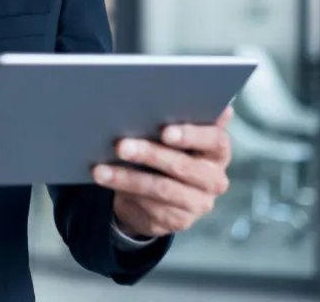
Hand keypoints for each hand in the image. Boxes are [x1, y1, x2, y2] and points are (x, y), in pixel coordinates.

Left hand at [94, 107, 233, 238]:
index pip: (216, 140)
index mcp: (218, 151)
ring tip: (101, 169)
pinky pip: (150, 206)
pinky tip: (106, 181)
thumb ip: (180, 116)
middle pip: (183, 166)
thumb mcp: (174, 134)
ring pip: (161, 188)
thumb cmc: (167, 149)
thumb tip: (182, 98)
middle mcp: (214, 179)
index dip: (192, 135)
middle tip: (121, 145)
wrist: (158, 192)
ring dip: (127, 178)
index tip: (165, 131)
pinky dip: (125, 192)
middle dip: (149, 154)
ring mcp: (198, 203)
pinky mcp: (178, 220)